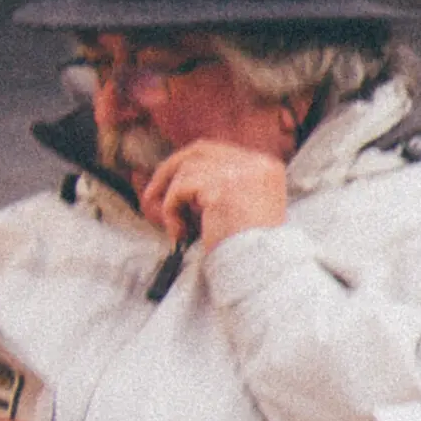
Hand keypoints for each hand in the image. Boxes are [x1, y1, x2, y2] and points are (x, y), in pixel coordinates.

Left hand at [138, 138, 292, 249]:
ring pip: (186, 169)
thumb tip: (183, 177)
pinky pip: (180, 189)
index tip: (171, 185)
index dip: (190, 166)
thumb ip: (225, 186)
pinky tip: (178, 233)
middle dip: (171, 169)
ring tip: (177, 227)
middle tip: (153, 194)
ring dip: (172, 198)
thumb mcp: (246, 208)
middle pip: (200, 150)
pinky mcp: (221, 187)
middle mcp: (256, 163)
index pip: (220, 151)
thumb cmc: (251, 248)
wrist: (262, 270)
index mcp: (267, 167)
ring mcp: (239, 172)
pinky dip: (171, 210)